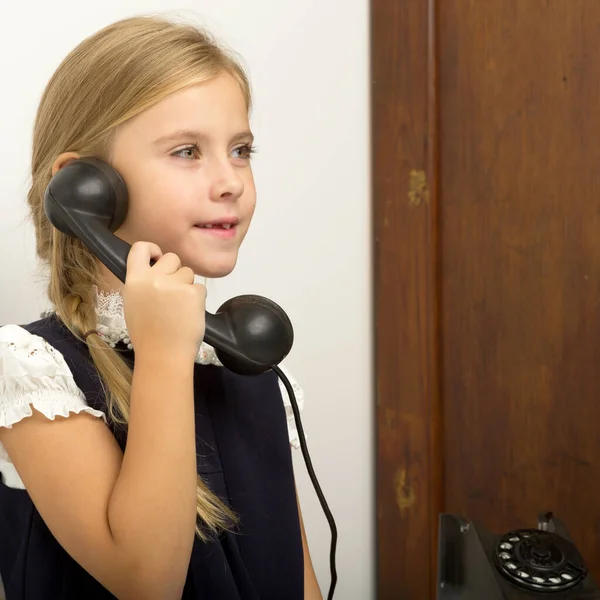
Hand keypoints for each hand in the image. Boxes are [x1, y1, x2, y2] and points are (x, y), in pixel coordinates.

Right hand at [122, 241, 205, 360]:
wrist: (163, 355)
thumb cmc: (149, 335)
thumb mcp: (134, 304)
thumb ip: (143, 284)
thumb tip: (155, 269)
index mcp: (134, 280)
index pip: (140, 248)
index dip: (152, 249)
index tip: (158, 257)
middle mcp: (153, 278)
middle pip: (172, 257)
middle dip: (176, 271)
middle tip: (173, 293)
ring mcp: (174, 285)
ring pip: (188, 273)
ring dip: (187, 287)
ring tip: (179, 309)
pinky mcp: (193, 293)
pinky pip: (200, 287)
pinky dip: (197, 299)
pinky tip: (188, 314)